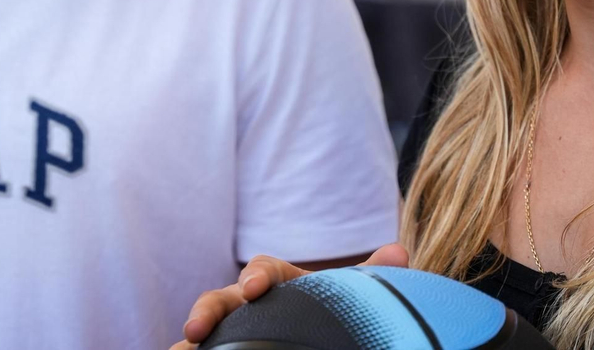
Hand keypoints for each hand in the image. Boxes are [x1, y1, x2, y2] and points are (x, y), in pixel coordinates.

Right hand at [171, 244, 409, 348]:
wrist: (314, 330)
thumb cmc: (327, 308)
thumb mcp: (346, 294)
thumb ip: (369, 276)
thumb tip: (400, 252)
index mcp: (278, 282)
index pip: (263, 270)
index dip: (257, 276)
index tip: (255, 287)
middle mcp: (246, 302)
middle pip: (220, 299)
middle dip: (207, 310)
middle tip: (196, 330)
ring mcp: (230, 326)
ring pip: (204, 325)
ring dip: (193, 333)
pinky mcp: (223, 346)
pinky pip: (201, 348)